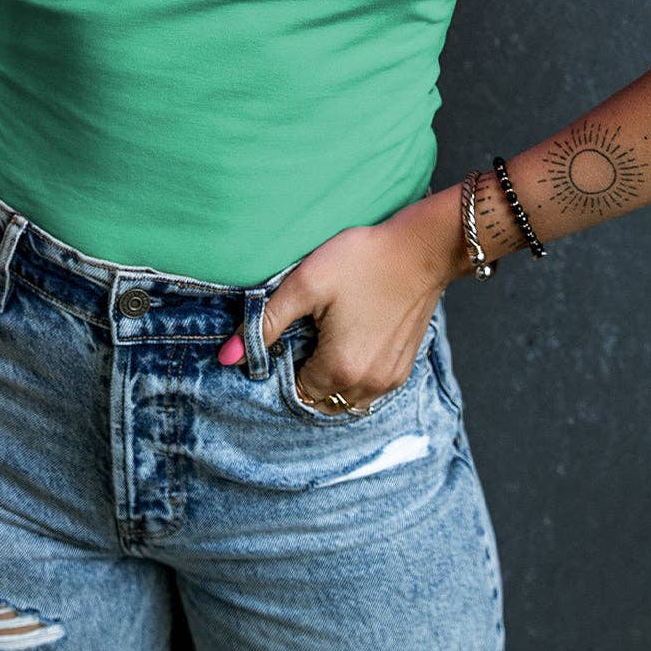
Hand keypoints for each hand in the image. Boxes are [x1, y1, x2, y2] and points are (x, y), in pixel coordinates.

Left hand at [217, 207, 445, 414]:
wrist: (423, 248)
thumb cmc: (363, 260)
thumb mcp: (305, 284)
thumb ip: (265, 322)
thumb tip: (228, 356)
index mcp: (340, 369)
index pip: (296, 393)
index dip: (283, 370)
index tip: (285, 341)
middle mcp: (368, 385)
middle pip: (321, 401)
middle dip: (305, 380)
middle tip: (302, 340)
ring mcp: (390, 379)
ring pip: (346, 399)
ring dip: (330, 381)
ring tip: (324, 341)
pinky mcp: (404, 367)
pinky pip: (369, 389)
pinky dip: (353, 376)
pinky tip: (348, 341)